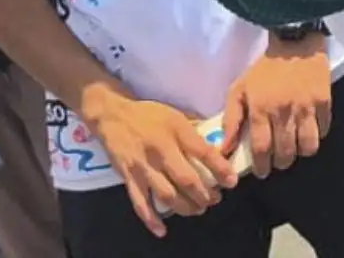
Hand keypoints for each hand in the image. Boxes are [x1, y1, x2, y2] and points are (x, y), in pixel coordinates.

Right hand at [84, 87, 234, 235]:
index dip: (220, 168)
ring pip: (166, 194)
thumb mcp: (176, 114)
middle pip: (186, 179)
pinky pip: (140, 202)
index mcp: (176, 130)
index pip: (202, 152)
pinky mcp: (128, 177)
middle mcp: (160, 150)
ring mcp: (143, 166)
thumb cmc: (148, 114)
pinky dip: (151, 218)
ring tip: (198, 209)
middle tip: (215, 199)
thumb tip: (217, 144)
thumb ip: (194, 131)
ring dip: (185, 207)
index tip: (231, 181)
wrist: (112, 116)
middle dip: (204, 194)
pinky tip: (162, 229)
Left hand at [223, 34, 333, 178]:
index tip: (262, 171)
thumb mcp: (239, 89)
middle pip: (285, 152)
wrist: (294, 42)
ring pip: (307, 146)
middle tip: (278, 160)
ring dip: (300, 153)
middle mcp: (283, 111)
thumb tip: (224, 150)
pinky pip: (323, 130)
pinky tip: (309, 130)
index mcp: (260, 108)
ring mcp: (306, 107)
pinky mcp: (324, 101)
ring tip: (295, 148)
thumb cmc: (264, 69)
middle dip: (281, 162)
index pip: (261, 149)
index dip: (262, 166)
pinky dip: (316, 135)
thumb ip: (231, 120)